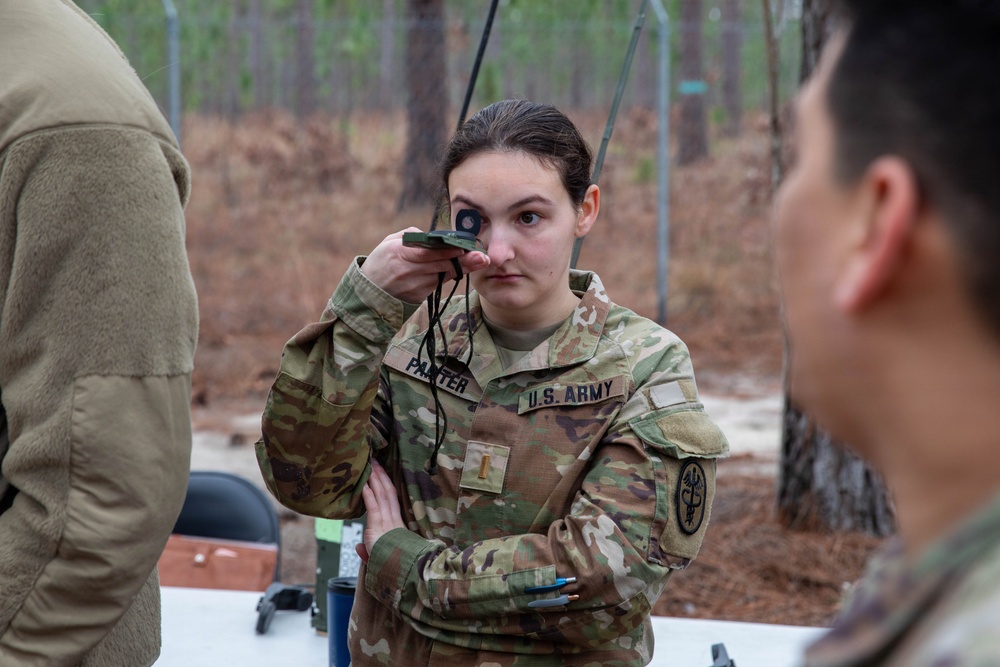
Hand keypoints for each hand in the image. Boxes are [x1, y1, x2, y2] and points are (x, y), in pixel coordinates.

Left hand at [355, 460, 405, 563]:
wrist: (401, 575)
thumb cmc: (393, 569)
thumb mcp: (377, 559)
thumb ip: (367, 551)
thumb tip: (357, 547)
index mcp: (396, 527)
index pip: (391, 501)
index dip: (386, 486)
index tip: (381, 473)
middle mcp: (393, 522)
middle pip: (387, 494)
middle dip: (381, 476)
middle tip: (375, 460)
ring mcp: (387, 524)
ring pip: (382, 497)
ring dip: (376, 480)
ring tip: (370, 465)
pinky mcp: (379, 529)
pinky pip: (374, 509)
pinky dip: (369, 496)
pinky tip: (365, 485)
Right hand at [360, 228, 489, 303]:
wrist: (367, 294)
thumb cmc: (380, 262)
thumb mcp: (389, 243)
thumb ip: (412, 236)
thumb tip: (434, 236)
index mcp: (398, 253)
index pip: (428, 251)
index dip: (449, 250)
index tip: (466, 246)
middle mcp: (407, 271)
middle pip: (441, 265)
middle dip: (464, 260)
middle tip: (483, 257)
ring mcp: (414, 286)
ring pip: (444, 275)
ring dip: (462, 268)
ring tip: (480, 261)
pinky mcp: (418, 297)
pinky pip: (438, 283)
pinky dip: (449, 275)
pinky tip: (461, 269)